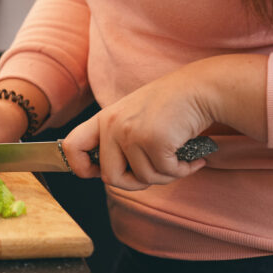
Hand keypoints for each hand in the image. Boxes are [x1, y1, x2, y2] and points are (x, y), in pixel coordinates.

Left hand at [61, 54, 266, 189]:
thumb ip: (117, 141)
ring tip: (179, 158)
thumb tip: (108, 175)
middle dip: (135, 183)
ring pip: (142, 179)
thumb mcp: (133, 117)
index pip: (71, 147)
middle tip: (156, 173)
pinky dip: (182, 170)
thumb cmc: (171, 107)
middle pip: (110, 177)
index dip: (81, 167)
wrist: (200, 89)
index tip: (98, 173)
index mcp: (104, 119)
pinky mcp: (153, 140)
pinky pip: (165, 173)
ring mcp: (131, 132)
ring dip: (166, 175)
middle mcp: (112, 125)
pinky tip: (192, 158)